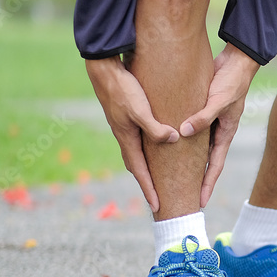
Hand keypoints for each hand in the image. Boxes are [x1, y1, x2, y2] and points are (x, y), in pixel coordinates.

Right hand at [85, 56, 178, 212]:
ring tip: (158, 180)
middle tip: (159, 199)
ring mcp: (124, 128)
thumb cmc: (123, 89)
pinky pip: (138, 142)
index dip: (149, 189)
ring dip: (146, 169)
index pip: (141, 172)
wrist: (104, 69)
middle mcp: (125, 136)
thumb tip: (172, 140)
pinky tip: (155, 148)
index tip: (158, 206)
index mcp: (127, 139)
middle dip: (148, 184)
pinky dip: (146, 152)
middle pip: (137, 167)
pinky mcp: (126, 118)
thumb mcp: (140, 109)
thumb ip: (155, 127)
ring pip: (137, 154)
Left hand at [179, 44, 259, 207]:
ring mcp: (210, 121)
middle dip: (196, 178)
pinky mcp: (203, 110)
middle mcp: (218, 131)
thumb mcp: (218, 100)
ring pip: (196, 146)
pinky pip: (191, 129)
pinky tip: (169, 143)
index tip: (200, 201)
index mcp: (226, 133)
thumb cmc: (231, 82)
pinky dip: (181, 138)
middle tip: (183, 193)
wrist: (236, 61)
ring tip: (172, 173)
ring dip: (187, 159)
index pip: (215, 166)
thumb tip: (184, 132)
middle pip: (205, 160)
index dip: (207, 184)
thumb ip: (203, 116)